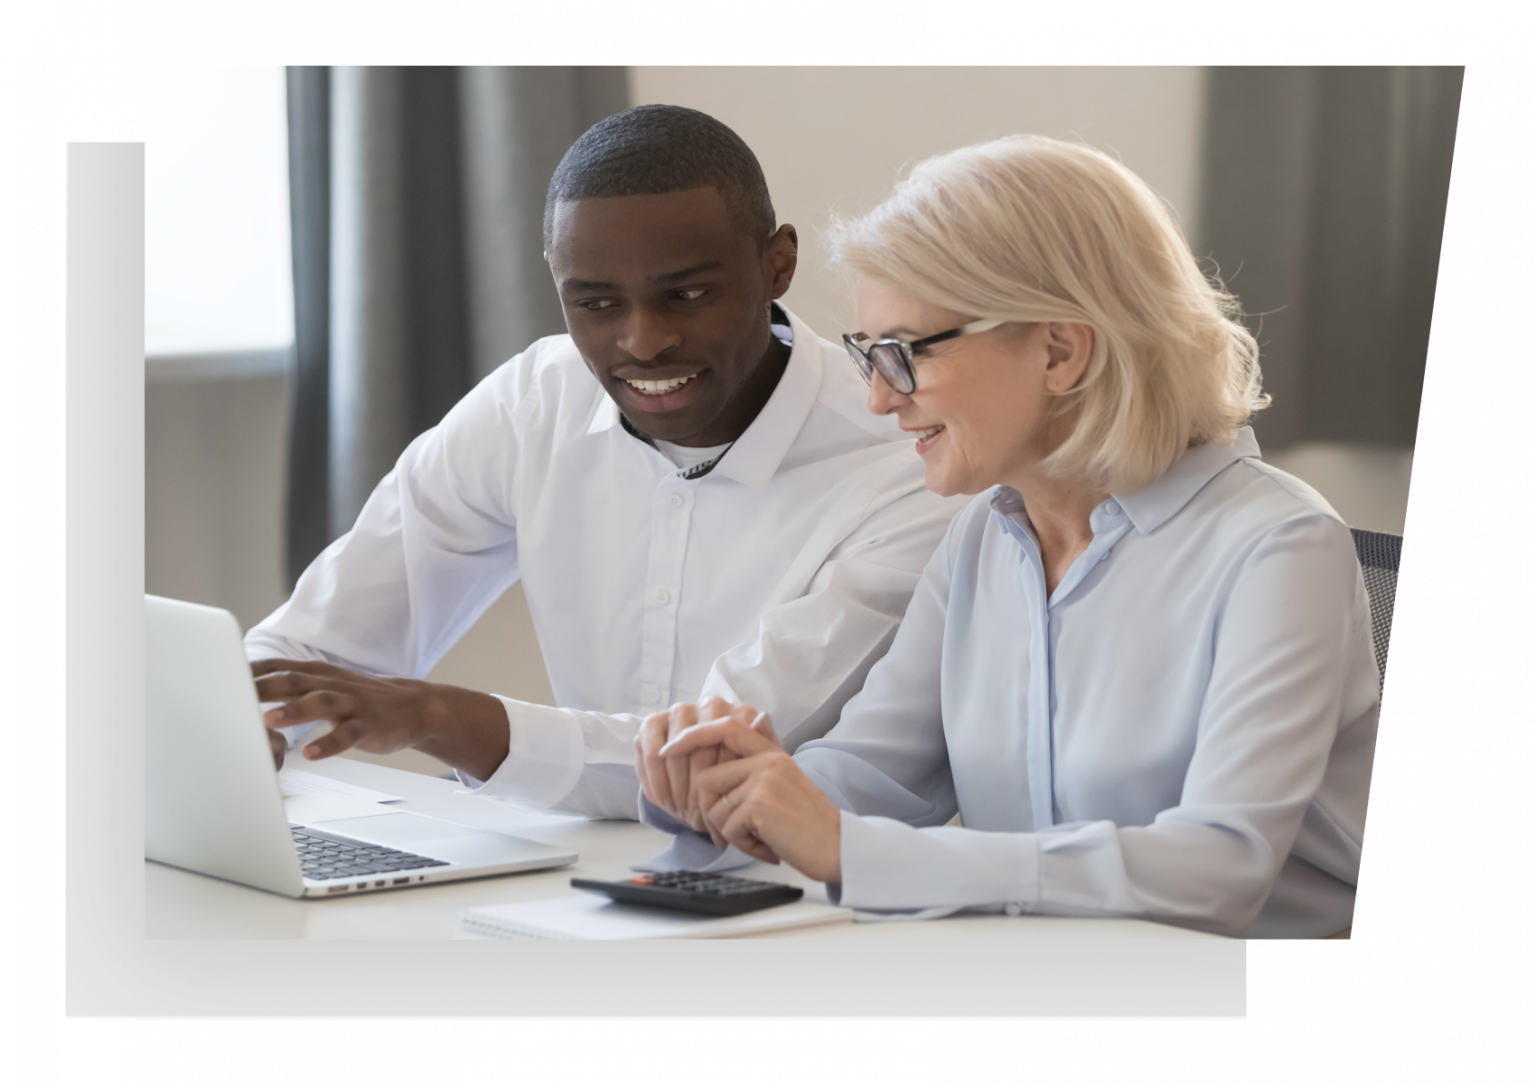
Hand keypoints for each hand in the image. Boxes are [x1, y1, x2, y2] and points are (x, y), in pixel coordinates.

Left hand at [251, 659, 510, 780]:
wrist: (415, 707)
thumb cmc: (362, 699)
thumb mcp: (327, 684)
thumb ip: (293, 685)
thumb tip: (249, 688)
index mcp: (319, 675)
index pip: (280, 667)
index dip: (252, 670)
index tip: (220, 676)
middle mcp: (333, 685)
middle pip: (294, 682)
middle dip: (263, 688)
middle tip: (234, 695)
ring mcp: (352, 705)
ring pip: (320, 703)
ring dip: (294, 710)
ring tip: (270, 721)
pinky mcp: (367, 726)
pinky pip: (347, 735)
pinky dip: (328, 744)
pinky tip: (311, 754)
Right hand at [636, 698, 778, 831]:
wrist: (712, 790)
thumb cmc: (736, 781)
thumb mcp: (757, 768)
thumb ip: (763, 743)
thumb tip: (761, 718)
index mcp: (737, 714)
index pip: (725, 740)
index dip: (717, 774)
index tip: (715, 802)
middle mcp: (709, 706)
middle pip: (697, 745)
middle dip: (693, 784)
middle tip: (695, 812)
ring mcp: (680, 711)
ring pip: (672, 750)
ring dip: (674, 783)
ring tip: (680, 809)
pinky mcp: (653, 723)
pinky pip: (649, 750)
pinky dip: (655, 778)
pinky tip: (663, 799)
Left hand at [662, 713, 840, 882]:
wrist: (838, 845)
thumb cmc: (807, 823)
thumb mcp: (783, 784)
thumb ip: (754, 771)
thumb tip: (712, 771)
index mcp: (771, 753)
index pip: (725, 727)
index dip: (694, 735)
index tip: (670, 748)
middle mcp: (767, 761)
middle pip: (707, 779)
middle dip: (710, 812)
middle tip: (731, 833)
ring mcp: (763, 780)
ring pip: (714, 808)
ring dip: (729, 833)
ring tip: (757, 839)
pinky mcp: (760, 804)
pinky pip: (727, 828)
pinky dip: (742, 845)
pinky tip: (766, 847)